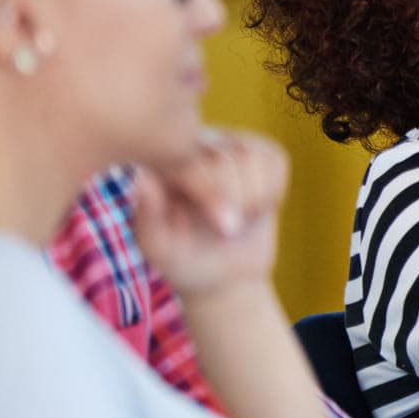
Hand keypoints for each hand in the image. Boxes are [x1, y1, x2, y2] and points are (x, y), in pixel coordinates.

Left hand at [133, 130, 289, 303]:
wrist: (225, 273)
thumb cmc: (184, 261)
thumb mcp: (160, 249)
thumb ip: (148, 216)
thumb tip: (143, 179)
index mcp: (160, 166)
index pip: (189, 162)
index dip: (214, 193)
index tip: (226, 230)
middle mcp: (191, 146)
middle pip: (224, 157)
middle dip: (235, 200)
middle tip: (229, 231)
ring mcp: (226, 144)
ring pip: (251, 154)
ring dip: (255, 196)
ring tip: (241, 218)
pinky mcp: (259, 151)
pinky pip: (275, 159)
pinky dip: (273, 189)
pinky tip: (257, 206)